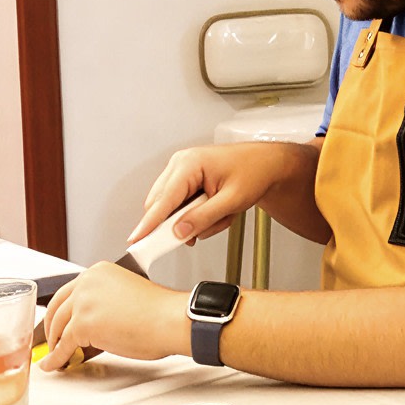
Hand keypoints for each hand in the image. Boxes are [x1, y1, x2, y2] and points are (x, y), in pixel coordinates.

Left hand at [37, 262, 188, 370]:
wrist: (170, 320)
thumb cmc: (160, 312)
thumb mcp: (126, 295)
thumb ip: (104, 303)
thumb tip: (91, 324)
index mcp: (99, 272)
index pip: (69, 292)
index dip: (61, 311)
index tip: (58, 321)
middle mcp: (88, 282)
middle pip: (57, 307)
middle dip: (52, 327)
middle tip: (52, 340)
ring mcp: (83, 303)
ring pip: (58, 327)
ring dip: (54, 344)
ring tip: (54, 355)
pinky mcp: (83, 325)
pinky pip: (63, 346)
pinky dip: (56, 358)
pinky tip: (54, 363)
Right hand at [128, 143, 290, 245]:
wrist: (267, 164)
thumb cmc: (254, 172)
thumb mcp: (232, 200)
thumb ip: (204, 218)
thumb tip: (179, 232)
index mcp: (189, 163)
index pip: (163, 200)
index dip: (149, 224)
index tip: (137, 240)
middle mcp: (180, 164)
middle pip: (161, 206)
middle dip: (182, 223)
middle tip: (205, 228)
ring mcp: (181, 171)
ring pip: (172, 209)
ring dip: (195, 220)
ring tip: (222, 213)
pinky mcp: (186, 180)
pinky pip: (181, 206)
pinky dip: (198, 215)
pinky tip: (217, 211)